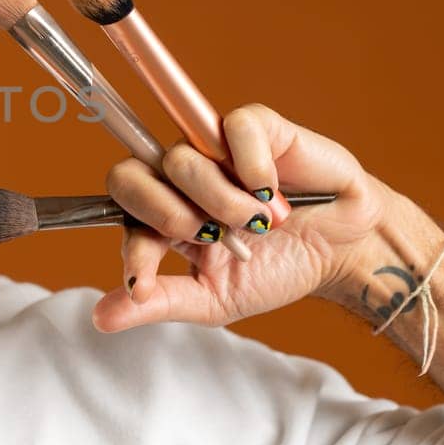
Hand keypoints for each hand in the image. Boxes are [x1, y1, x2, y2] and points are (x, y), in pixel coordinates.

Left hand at [92, 103, 392, 332]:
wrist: (342, 252)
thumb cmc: (278, 269)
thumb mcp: (215, 299)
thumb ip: (160, 302)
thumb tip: (101, 317)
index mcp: (164, 215)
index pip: (120, 217)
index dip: (131, 248)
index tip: (144, 282)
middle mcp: (178, 178)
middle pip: (127, 175)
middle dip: (164, 215)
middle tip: (207, 237)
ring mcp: (211, 148)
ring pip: (180, 160)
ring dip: (221, 203)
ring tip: (257, 225)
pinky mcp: (253, 126)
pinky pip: (231, 130)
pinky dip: (252, 167)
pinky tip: (272, 193)